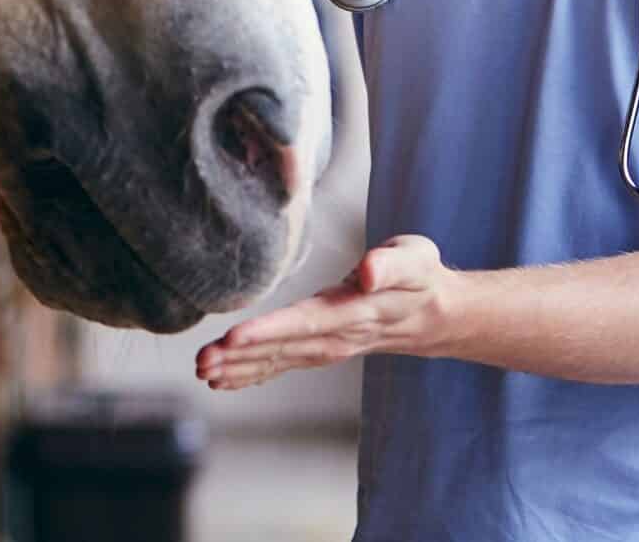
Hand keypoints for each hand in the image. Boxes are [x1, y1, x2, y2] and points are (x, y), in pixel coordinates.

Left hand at [194, 234, 453, 391]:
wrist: (436, 315)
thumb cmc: (421, 278)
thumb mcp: (416, 259)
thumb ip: (392, 264)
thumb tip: (367, 272)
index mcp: (355, 311)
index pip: (308, 322)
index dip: (271, 331)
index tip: (235, 337)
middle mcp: (338, 336)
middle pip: (284, 348)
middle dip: (241, 356)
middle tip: (202, 362)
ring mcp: (329, 348)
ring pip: (279, 361)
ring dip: (240, 368)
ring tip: (203, 372)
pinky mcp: (321, 350)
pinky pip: (283, 366)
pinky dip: (252, 374)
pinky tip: (223, 380)